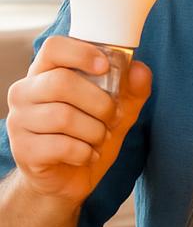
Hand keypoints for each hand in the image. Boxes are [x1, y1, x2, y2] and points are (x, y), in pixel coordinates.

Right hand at [6, 36, 151, 206]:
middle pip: (61, 82)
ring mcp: (19, 121)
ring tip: (98, 139)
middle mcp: (25, 93)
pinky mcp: (23, 150)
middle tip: (111, 119)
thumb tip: (140, 69)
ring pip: (63, 117)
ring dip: (94, 132)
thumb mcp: (118, 111)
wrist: (69, 179)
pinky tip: (86, 155)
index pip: (54, 47)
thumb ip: (132, 90)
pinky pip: (61, 146)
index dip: (82, 53)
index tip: (105, 67)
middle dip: (99, 104)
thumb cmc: (88, 136)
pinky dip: (84, 152)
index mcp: (46, 74)